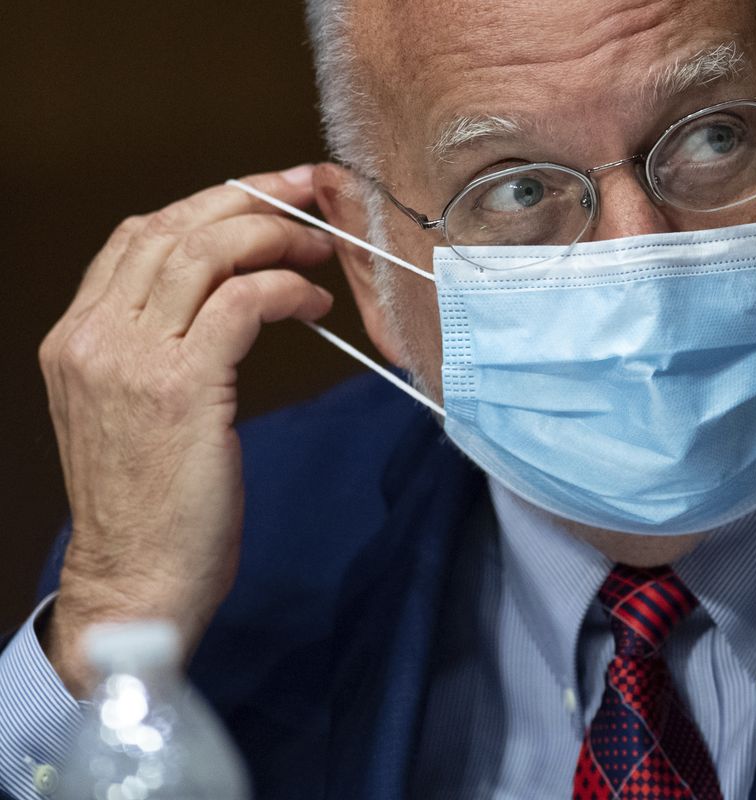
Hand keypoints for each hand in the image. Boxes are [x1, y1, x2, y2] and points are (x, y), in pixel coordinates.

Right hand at [38, 166, 333, 694]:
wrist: (135, 580)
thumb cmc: (149, 506)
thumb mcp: (130, 411)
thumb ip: (155, 349)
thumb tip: (225, 297)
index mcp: (78, 337)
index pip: (138, 235)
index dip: (207, 204)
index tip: (265, 193)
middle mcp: (94, 336)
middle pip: (172, 227)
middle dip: (250, 198)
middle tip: (310, 192)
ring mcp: (130, 358)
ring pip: (205, 252)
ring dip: (274, 236)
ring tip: (321, 247)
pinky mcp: (180, 386)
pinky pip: (241, 302)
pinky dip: (285, 288)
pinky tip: (314, 300)